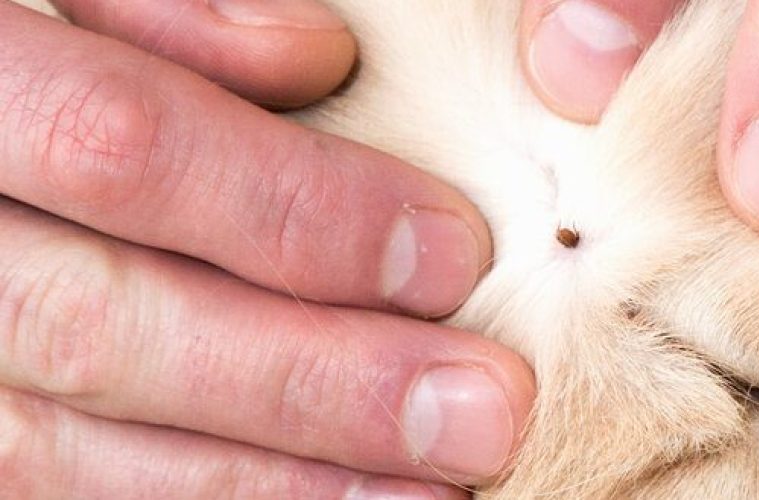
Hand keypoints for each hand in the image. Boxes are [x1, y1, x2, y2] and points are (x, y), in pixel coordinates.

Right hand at [1, 1, 533, 497]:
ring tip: (428, 493)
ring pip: (64, 450)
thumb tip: (312, 55)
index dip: (296, 207)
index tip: (452, 254)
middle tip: (476, 412)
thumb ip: (172, 4)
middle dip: (308, 380)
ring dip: (267, 481)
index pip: (118, 146)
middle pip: (100, 330)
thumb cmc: (54, 75)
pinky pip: (65, 494)